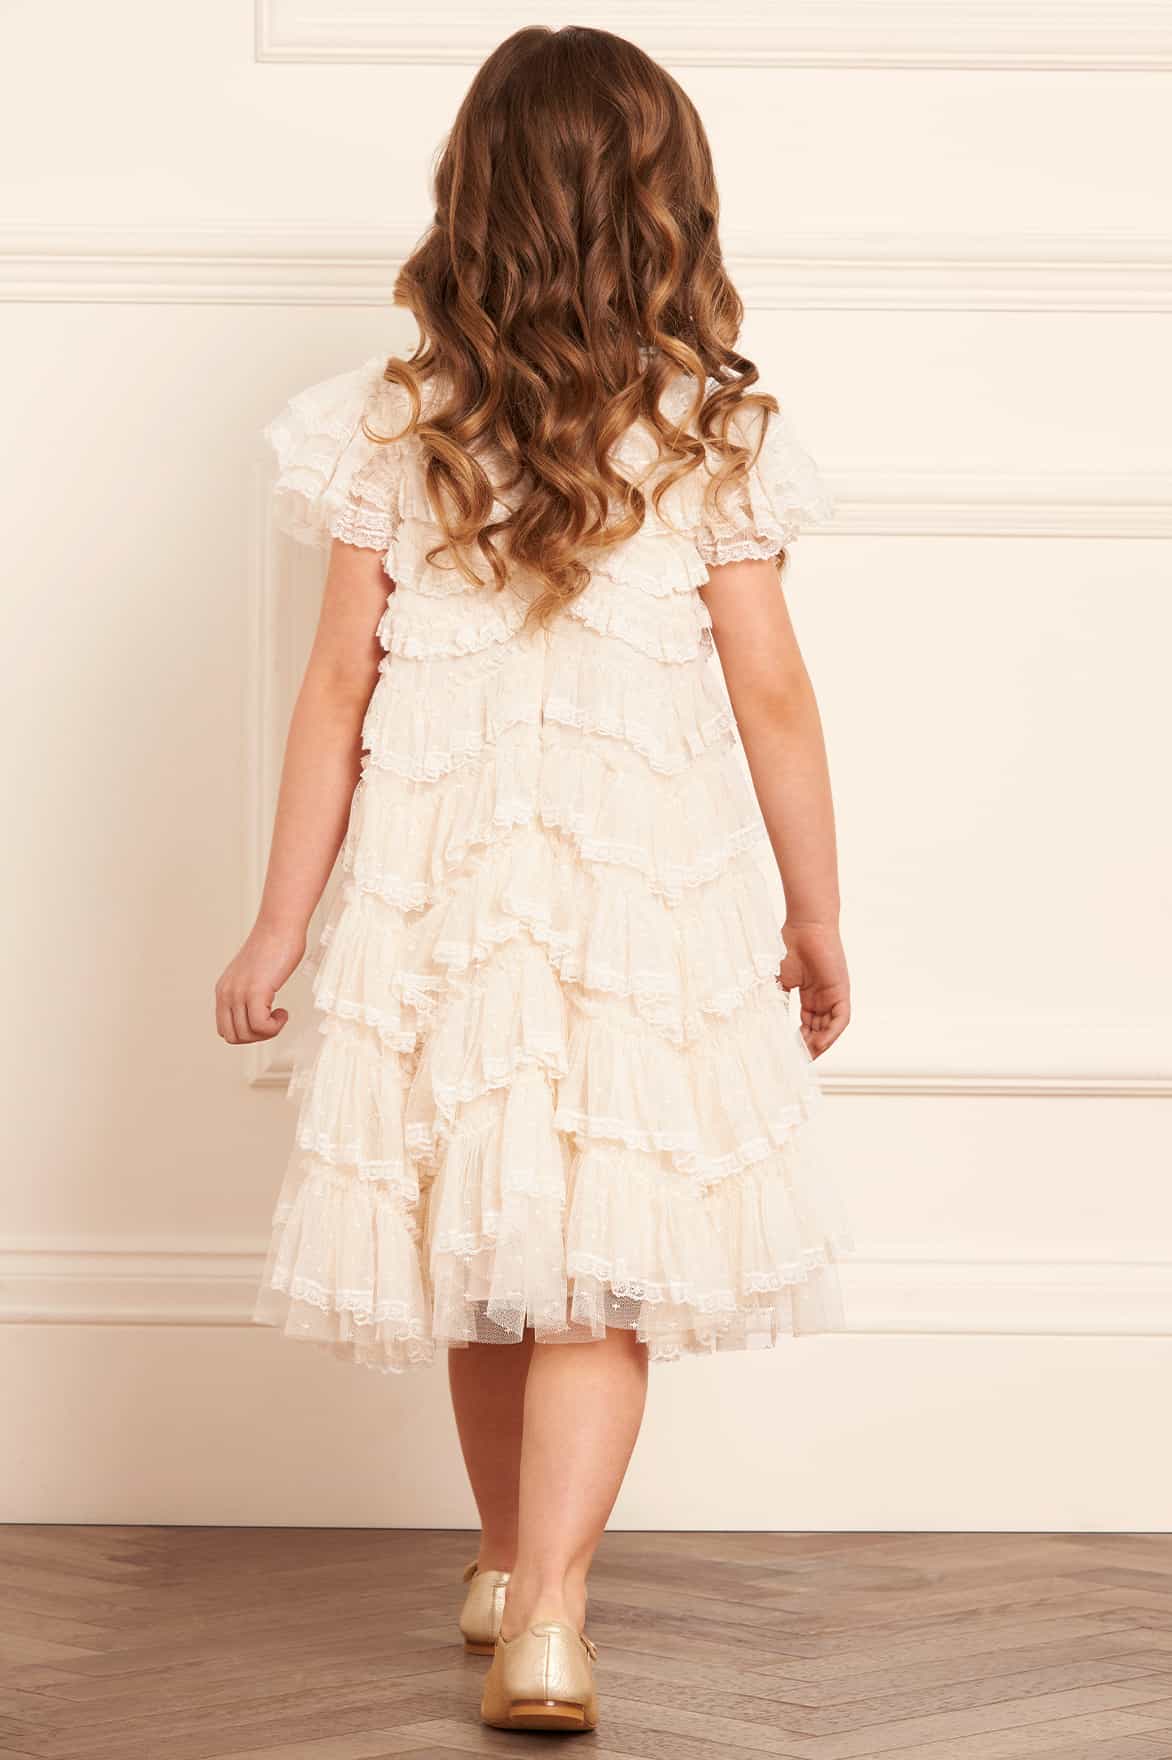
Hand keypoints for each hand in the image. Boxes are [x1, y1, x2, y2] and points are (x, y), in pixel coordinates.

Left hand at [214, 922, 304, 1044]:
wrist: (280, 926)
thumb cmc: (274, 946)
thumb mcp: (254, 975)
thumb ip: (249, 992)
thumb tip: (259, 1010)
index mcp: (223, 991)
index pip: (225, 1030)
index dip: (247, 1032)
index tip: (265, 1020)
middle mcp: (227, 993)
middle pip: (233, 1037)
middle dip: (256, 1037)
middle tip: (273, 1021)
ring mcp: (239, 993)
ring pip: (247, 1035)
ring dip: (268, 1032)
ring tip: (280, 1015)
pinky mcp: (255, 991)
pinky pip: (261, 1026)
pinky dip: (275, 1026)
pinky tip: (284, 1012)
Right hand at [778, 920, 849, 1057]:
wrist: (805, 926)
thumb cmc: (789, 946)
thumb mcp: (778, 979)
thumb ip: (776, 998)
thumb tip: (762, 1020)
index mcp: (809, 994)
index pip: (806, 1024)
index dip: (798, 1040)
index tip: (788, 1053)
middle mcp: (823, 998)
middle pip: (818, 1029)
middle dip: (808, 1047)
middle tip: (796, 1061)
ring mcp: (833, 995)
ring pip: (829, 1028)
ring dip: (819, 1044)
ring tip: (806, 1058)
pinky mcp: (842, 991)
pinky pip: (840, 1019)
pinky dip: (831, 1033)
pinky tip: (820, 1044)